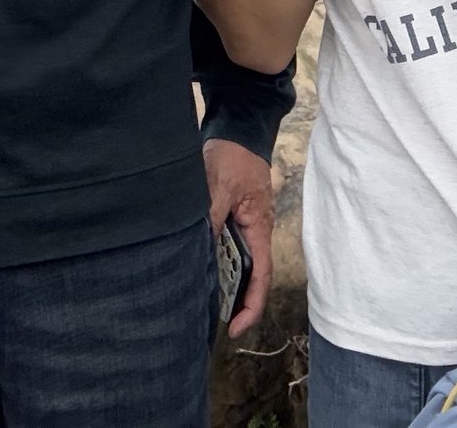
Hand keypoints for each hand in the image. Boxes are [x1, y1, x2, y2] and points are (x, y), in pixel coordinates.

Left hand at [203, 138, 275, 337]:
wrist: (237, 129)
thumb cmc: (235, 156)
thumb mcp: (219, 186)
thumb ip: (211, 217)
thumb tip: (200, 249)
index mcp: (259, 228)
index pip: (261, 276)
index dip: (251, 306)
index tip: (234, 328)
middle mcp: (254, 231)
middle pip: (248, 275)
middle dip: (233, 300)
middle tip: (210, 319)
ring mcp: (242, 224)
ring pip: (234, 261)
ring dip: (220, 279)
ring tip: (199, 299)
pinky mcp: (230, 216)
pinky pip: (223, 245)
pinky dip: (211, 259)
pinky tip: (195, 266)